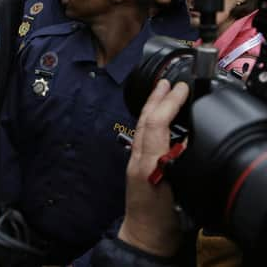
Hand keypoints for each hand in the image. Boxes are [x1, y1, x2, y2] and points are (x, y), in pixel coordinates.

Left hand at [117, 79, 188, 256]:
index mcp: (147, 163)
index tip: (180, 88)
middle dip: (156, 98)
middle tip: (168, 81)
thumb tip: (180, 141)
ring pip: (142, 126)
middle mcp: (139, 158)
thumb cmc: (159, 220)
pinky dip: (152, 120)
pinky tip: (159, 118)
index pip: (155, 124)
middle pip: (145, 120)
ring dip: (153, 106)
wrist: (144, 237)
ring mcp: (136, 161)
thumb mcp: (173, 193)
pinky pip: (144, 136)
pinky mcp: (139, 166)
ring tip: (162, 92)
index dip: (167, 103)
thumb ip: (174, 165)